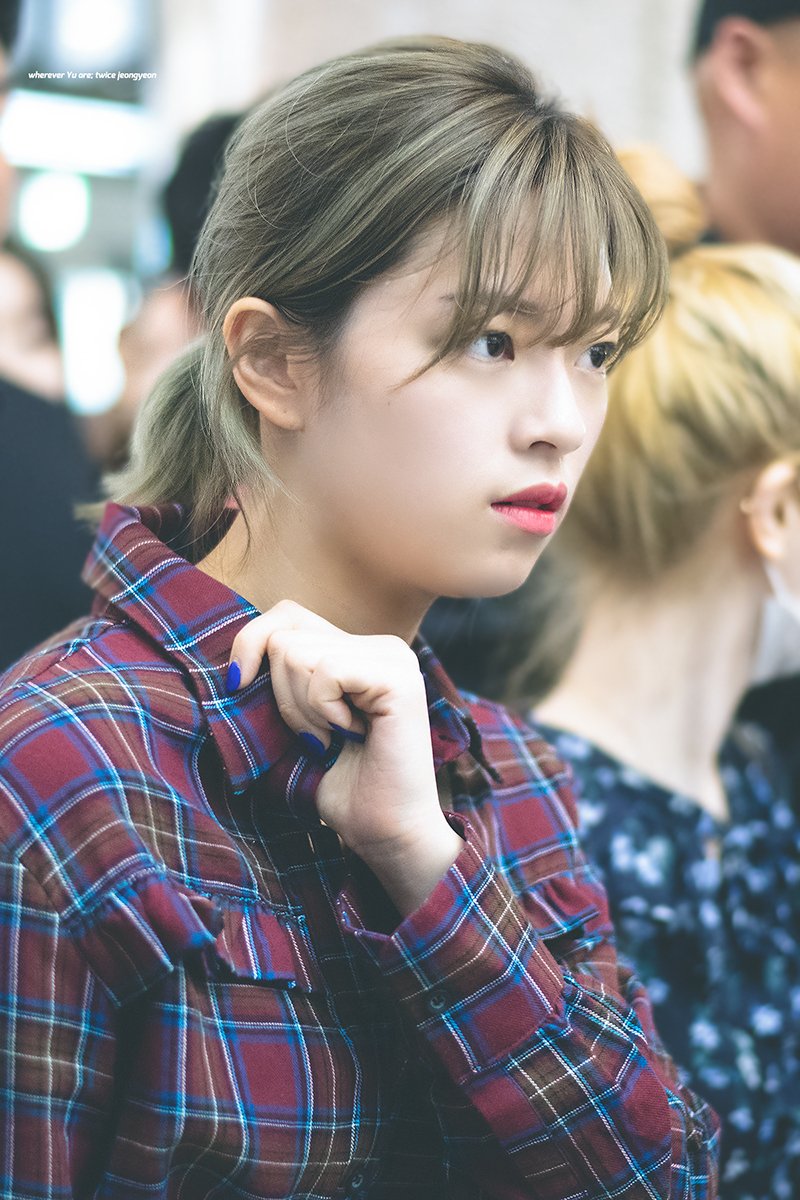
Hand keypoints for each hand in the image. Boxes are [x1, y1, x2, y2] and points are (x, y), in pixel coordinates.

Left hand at [227, 601, 462, 913]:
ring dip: (301, 710)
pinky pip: (325, 673)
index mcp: (360, 650)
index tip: (240, 688)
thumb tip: (230, 660)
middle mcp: (382, 645)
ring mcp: (394, 657)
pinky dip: (321, 713)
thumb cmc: (339, 786)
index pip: (286, 615)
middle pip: (285, 634)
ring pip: (297, 653)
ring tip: (334, 740)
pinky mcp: (398, 678)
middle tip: (315, 737)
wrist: (385, 834)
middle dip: (281, 694)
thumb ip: (277, 679)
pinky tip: (352, 737)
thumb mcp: (294, 721)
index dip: (252, 646)